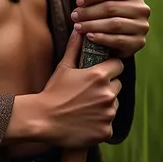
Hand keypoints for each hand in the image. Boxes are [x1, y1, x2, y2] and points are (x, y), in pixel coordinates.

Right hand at [39, 31, 122, 146]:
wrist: (44, 120)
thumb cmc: (53, 91)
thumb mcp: (64, 67)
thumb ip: (75, 47)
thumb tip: (78, 30)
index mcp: (99, 76)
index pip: (118, 66)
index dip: (110, 67)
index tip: (100, 71)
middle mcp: (108, 94)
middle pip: (117, 85)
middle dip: (107, 86)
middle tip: (88, 91)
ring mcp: (108, 114)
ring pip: (114, 104)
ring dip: (104, 104)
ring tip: (85, 106)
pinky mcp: (106, 131)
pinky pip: (108, 123)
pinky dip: (100, 123)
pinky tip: (85, 121)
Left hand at [66, 0, 150, 58]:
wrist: (114, 36)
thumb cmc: (102, 10)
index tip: (78, 2)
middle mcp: (142, 8)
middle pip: (112, 7)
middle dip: (89, 12)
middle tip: (74, 16)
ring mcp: (142, 26)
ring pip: (114, 24)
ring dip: (92, 25)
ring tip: (78, 26)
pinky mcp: (139, 42)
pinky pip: (118, 40)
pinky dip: (102, 38)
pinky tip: (89, 37)